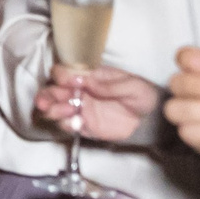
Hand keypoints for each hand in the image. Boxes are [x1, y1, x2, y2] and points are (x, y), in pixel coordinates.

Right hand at [39, 63, 162, 142]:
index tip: (67, 82)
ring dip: (54, 110)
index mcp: (88, 77)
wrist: (152, 119)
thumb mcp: (132, 85)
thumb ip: (110, 85)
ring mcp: (80, 109)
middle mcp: (79, 91)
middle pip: (52, 91)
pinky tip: (76, 123)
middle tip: (47, 102)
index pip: (65, 72)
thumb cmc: (142, 95)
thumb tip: (87, 82)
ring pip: (55, 108)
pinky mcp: (85, 126)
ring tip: (67, 112)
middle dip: (47, 95)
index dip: (61, 76)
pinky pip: (68, 126)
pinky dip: (67, 124)